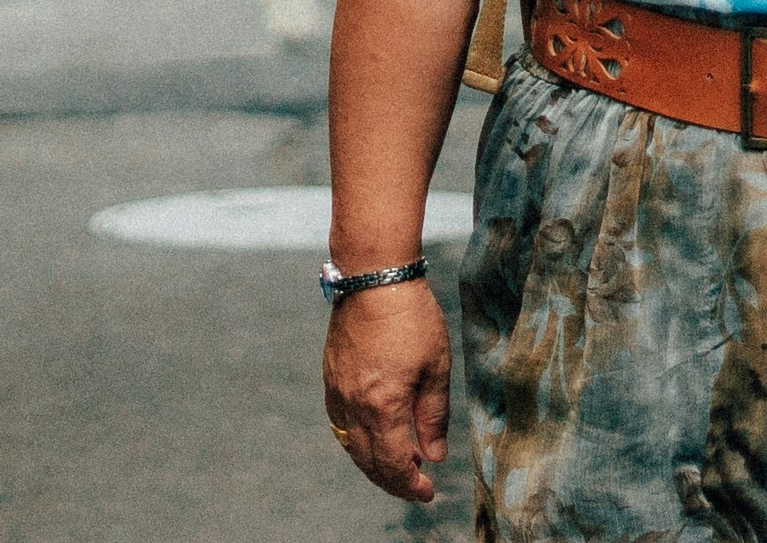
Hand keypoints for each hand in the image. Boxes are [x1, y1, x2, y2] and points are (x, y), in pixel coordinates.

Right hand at [322, 277, 451, 502]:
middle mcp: (353, 404)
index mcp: (382, 405)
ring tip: (400, 461)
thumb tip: (433, 455)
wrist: (374, 276)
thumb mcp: (435, 368)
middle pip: (368, 461)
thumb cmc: (411, 317)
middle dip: (392, 481)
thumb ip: (433, 417)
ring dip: (373, 462)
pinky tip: (375, 434)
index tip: (428, 491)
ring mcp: (337, 390)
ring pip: (350, 445)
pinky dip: (356, 440)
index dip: (410, 485)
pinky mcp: (330, 376)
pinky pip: (339, 423)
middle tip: (415, 485)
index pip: (394, 464)